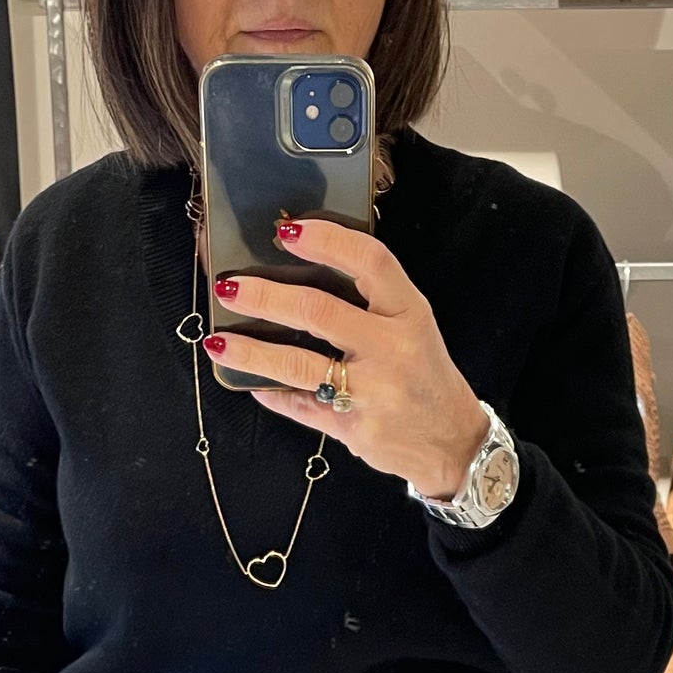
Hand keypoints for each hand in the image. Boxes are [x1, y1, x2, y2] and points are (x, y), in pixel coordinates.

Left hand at [202, 216, 488, 499]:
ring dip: (251, 351)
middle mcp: (392, 348)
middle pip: (318, 311)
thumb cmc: (425, 375)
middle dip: (266, 296)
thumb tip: (299, 273)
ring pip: (298, 365)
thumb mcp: (413, 326)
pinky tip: (250, 383)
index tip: (288, 230)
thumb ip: (369, 301)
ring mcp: (372, 392)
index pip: (370, 261)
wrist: (454, 442)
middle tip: (229, 286)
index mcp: (409, 312)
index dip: (327, 240)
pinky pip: (301, 407)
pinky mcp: (354, 428)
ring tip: (218, 341)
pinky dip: (272, 394)